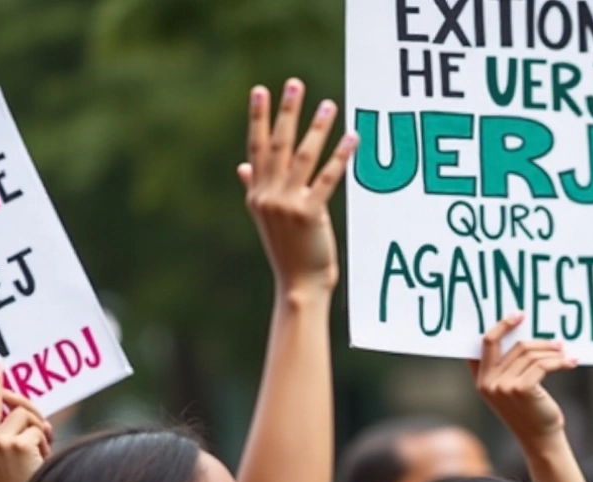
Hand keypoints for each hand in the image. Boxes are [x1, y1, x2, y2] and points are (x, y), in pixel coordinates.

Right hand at [0, 363, 51, 481]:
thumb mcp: (1, 458)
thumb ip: (7, 435)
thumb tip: (31, 415)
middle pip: (12, 404)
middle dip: (29, 404)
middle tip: (42, 420)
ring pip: (30, 418)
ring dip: (40, 432)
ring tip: (39, 452)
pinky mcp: (16, 444)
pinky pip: (40, 431)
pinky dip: (45, 444)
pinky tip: (40, 460)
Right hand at [239, 79, 357, 294]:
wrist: (298, 285)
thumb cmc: (288, 252)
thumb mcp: (266, 219)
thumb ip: (254, 189)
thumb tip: (241, 166)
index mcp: (257, 194)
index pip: (256, 147)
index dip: (258, 118)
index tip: (260, 91)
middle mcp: (268, 195)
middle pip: (278, 144)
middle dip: (286, 112)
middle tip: (295, 84)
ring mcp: (287, 204)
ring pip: (303, 156)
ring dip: (317, 128)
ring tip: (329, 105)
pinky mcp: (309, 213)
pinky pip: (327, 178)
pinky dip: (340, 156)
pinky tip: (351, 138)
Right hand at [470, 313, 577, 445]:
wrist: (540, 439)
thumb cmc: (530, 412)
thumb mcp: (512, 389)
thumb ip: (508, 368)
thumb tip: (526, 335)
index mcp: (481, 380)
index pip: (484, 344)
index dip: (499, 326)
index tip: (517, 315)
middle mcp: (487, 382)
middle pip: (514, 346)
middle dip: (537, 339)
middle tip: (556, 340)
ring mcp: (502, 386)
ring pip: (531, 354)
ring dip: (553, 352)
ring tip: (567, 354)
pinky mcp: (521, 389)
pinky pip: (542, 365)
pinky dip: (560, 362)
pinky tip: (571, 363)